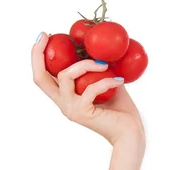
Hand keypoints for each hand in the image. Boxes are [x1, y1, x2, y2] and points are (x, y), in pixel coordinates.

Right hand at [32, 32, 144, 146]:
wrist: (131, 134)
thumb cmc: (123, 112)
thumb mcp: (109, 86)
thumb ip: (99, 72)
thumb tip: (100, 51)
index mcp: (67, 98)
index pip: (44, 77)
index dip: (39, 56)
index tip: (46, 36)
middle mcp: (64, 104)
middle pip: (40, 78)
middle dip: (39, 54)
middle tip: (48, 35)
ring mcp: (70, 109)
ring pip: (66, 76)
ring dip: (86, 64)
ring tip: (105, 65)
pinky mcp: (82, 112)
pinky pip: (90, 88)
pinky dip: (106, 81)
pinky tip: (120, 80)